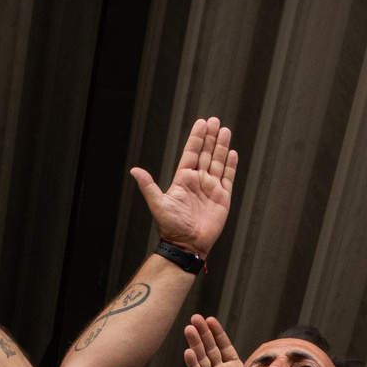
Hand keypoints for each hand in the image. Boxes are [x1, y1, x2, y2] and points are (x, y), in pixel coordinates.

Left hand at [133, 117, 236, 256]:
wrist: (187, 245)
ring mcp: (211, 188)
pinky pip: (228, 178)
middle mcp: (198, 181)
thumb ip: (149, 186)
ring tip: (225, 130)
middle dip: (210, 137)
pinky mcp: (222, 198)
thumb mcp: (158, 204)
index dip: (196, 138)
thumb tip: (134, 171)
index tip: (201, 123)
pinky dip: (230, 165)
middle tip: (215, 121)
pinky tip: (232, 153)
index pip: (191, 153)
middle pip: (205, 154)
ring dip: (221, 147)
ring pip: (218, 162)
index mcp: (183, 179)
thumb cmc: (171, 227)